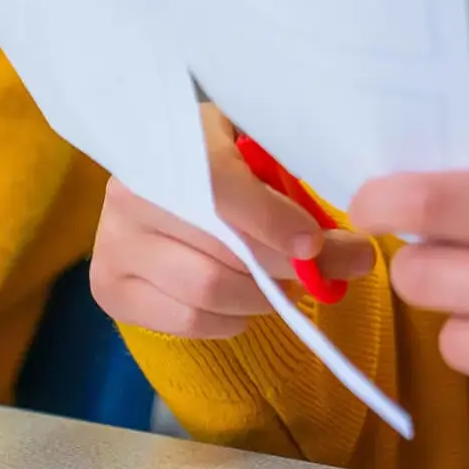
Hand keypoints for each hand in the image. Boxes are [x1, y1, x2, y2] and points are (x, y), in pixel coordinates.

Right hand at [89, 102, 377, 337]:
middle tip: (323, 273)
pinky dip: (230, 319)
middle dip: (284, 268)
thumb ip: (298, 190)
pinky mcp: (111, 289)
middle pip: (222, 252)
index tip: (315, 244)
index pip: (221, 190)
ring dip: (261, 297)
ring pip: (208, 293)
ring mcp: (113, 246)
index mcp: (167, 146)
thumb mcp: (256, 153)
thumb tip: (356, 253)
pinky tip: (242, 301)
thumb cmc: (221, 159)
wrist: (160, 178)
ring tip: (281, 283)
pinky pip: (188, 322)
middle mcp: (129, 196)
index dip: (273, 221)